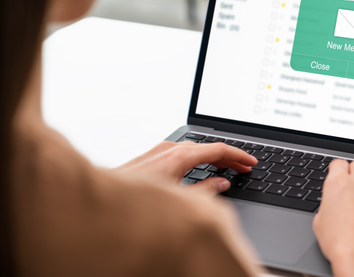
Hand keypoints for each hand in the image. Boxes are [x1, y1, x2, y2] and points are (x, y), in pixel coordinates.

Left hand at [117, 140, 257, 194]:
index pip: (218, 149)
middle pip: (207, 147)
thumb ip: (205, 190)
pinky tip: (198, 168)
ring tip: (226, 169)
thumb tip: (222, 183)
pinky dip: (196, 159)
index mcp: (180, 156)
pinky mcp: (149, 157)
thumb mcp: (180, 200)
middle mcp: (168, 149)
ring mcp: (157, 151)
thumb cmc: (136, 205)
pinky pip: (180, 152)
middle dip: (228, 157)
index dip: (239, 156)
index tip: (251, 162)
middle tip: (244, 168)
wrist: (102, 206)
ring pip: (193, 149)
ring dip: (212, 157)